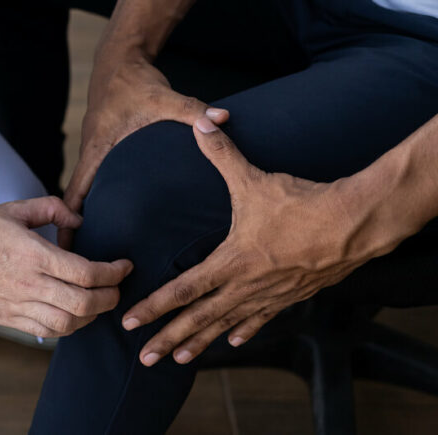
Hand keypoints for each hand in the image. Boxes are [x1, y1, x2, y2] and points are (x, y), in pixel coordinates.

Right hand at [0, 197, 132, 337]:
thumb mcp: (15, 208)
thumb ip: (52, 209)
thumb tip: (79, 221)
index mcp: (33, 255)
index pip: (87, 273)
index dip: (114, 272)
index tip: (124, 266)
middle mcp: (28, 284)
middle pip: (84, 303)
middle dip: (110, 297)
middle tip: (118, 287)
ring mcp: (16, 305)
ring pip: (68, 324)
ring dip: (91, 316)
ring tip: (98, 303)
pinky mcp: (6, 318)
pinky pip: (45, 331)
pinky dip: (67, 326)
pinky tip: (73, 315)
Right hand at [61, 45, 227, 246]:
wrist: (118, 62)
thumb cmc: (135, 82)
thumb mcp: (164, 98)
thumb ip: (193, 111)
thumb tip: (221, 120)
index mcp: (99, 148)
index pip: (76, 191)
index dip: (68, 220)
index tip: (66, 247)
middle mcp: (91, 154)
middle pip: (75, 200)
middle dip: (74, 230)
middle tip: (79, 263)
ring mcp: (94, 153)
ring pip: (82, 193)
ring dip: (82, 219)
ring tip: (91, 253)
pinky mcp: (101, 151)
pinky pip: (92, 183)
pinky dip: (91, 203)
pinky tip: (105, 222)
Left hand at [122, 116, 393, 366]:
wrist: (354, 225)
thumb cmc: (302, 203)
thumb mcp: (255, 179)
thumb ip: (223, 155)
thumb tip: (202, 123)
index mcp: (231, 262)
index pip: (183, 290)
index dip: (154, 306)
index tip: (129, 321)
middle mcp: (246, 286)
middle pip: (199, 320)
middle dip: (168, 339)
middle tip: (145, 360)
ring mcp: (269, 295)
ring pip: (227, 326)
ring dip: (200, 343)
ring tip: (179, 360)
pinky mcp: (290, 296)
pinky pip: (261, 319)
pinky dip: (244, 331)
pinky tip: (233, 342)